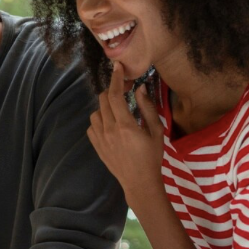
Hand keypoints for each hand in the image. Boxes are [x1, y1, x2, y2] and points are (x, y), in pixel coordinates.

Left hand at [86, 61, 164, 204]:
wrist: (139, 181)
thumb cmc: (152, 156)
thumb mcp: (156, 131)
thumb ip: (147, 108)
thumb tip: (140, 88)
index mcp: (125, 126)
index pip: (116, 95)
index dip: (116, 79)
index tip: (118, 67)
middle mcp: (109, 130)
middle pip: (103, 100)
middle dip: (113, 91)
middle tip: (124, 91)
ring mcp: (100, 138)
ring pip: (95, 112)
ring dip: (106, 106)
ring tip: (119, 111)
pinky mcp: (95, 145)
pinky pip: (92, 125)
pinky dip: (99, 120)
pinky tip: (111, 124)